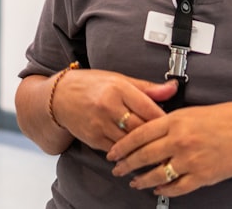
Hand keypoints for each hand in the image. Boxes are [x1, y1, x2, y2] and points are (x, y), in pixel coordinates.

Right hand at [51, 68, 177, 151]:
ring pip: (130, 142)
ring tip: (155, 148)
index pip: (149, 108)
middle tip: (168, 140)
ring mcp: (99, 124)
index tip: (173, 124)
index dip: (164, 119)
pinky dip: (128, 152)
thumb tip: (172, 88)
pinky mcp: (93, 138)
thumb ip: (147, 88)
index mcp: (117, 88)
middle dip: (156, 136)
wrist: (58, 97)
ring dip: (143, 147)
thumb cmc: (90, 85)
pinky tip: (135, 151)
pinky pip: (117, 150)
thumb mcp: (118, 80)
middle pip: (141, 128)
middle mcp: (108, 106)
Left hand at [105, 102, 231, 196]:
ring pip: (157, 174)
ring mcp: (191, 160)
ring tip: (134, 182)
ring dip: (142, 180)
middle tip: (117, 168)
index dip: (123, 145)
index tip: (113, 151)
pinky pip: (178, 187)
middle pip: (144, 156)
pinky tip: (159, 189)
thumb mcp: (192, 111)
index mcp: (175, 121)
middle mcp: (180, 141)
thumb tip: (149, 129)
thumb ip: (169, 121)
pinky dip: (165, 190)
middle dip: (126, 164)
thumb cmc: (226, 118)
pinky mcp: (203, 176)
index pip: (139, 134)